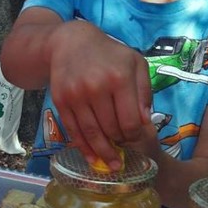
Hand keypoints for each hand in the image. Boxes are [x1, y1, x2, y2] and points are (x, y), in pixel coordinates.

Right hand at [48, 21, 152, 168]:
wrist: (70, 43)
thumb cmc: (109, 54)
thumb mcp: (135, 63)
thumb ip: (144, 91)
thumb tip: (146, 122)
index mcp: (120, 78)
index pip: (130, 120)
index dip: (134, 135)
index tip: (135, 139)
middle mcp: (97, 87)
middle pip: (111, 129)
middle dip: (120, 143)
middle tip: (124, 151)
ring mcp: (76, 95)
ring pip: (92, 133)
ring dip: (102, 152)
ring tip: (111, 165)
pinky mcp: (61, 101)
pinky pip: (73, 130)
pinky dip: (83, 147)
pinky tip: (92, 158)